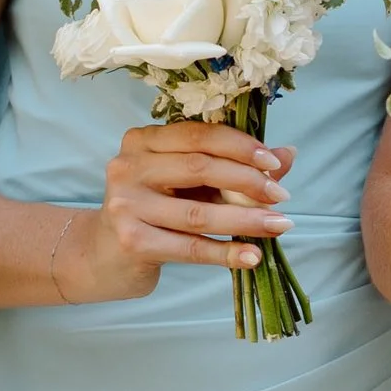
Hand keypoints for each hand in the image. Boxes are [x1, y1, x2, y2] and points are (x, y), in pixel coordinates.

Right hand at [63, 120, 296, 300]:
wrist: (103, 255)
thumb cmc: (152, 211)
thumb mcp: (187, 183)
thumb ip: (232, 166)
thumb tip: (287, 155)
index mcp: (142, 141)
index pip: (198, 135)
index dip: (240, 146)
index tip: (274, 162)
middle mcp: (128, 167)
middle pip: (200, 168)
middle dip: (248, 182)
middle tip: (282, 197)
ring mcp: (126, 205)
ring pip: (198, 213)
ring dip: (246, 220)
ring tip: (280, 225)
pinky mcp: (132, 242)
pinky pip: (189, 247)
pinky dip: (225, 253)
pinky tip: (253, 255)